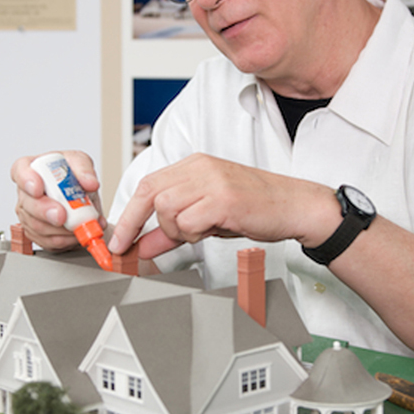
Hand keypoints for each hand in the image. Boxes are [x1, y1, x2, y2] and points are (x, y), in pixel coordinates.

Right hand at [11, 151, 103, 250]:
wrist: (80, 195)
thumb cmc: (72, 175)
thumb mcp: (81, 162)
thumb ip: (84, 169)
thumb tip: (89, 182)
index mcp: (32, 168)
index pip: (20, 171)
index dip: (26, 180)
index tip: (37, 188)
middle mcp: (26, 192)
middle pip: (28, 204)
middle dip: (45, 211)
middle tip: (62, 215)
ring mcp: (29, 214)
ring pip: (38, 226)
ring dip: (61, 228)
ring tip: (81, 223)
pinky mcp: (37, 233)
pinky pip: (47, 241)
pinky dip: (65, 239)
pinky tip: (76, 232)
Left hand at [108, 153, 339, 258]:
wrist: (294, 206)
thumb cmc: (255, 209)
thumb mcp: (208, 216)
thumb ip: (174, 229)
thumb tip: (143, 245)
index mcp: (195, 165)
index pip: (149, 184)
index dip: (130, 213)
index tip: (120, 239)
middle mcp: (201, 167)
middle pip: (150, 192)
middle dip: (135, 223)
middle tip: (131, 249)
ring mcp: (212, 181)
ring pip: (167, 209)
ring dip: (175, 231)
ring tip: (198, 233)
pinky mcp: (224, 198)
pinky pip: (189, 221)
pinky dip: (192, 234)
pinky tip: (212, 231)